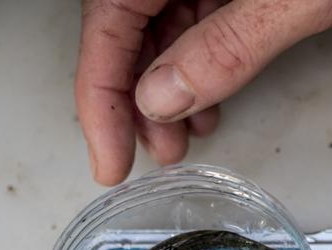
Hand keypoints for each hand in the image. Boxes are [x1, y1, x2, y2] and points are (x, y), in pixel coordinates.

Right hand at [75, 0, 331, 184]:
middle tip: (153, 153)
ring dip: (167, 90)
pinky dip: (200, 69)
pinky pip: (201, 23)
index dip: (101, 92)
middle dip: (134, 97)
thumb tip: (164, 95)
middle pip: (129, 23)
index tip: (110, 154)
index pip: (111, 14)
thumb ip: (229, 44)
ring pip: (164, 27)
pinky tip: (209, 103)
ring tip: (185, 138)